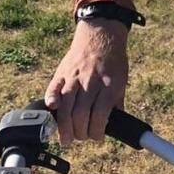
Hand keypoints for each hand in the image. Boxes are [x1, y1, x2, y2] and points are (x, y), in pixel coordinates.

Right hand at [45, 19, 129, 144]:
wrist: (101, 35)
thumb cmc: (113, 61)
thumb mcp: (122, 81)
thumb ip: (117, 103)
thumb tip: (117, 126)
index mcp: (109, 86)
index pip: (100, 115)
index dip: (97, 131)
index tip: (97, 136)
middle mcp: (91, 82)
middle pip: (81, 114)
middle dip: (80, 132)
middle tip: (81, 137)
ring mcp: (74, 77)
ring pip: (66, 106)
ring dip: (64, 126)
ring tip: (66, 138)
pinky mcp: (62, 73)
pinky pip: (53, 89)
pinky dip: (51, 100)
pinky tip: (52, 110)